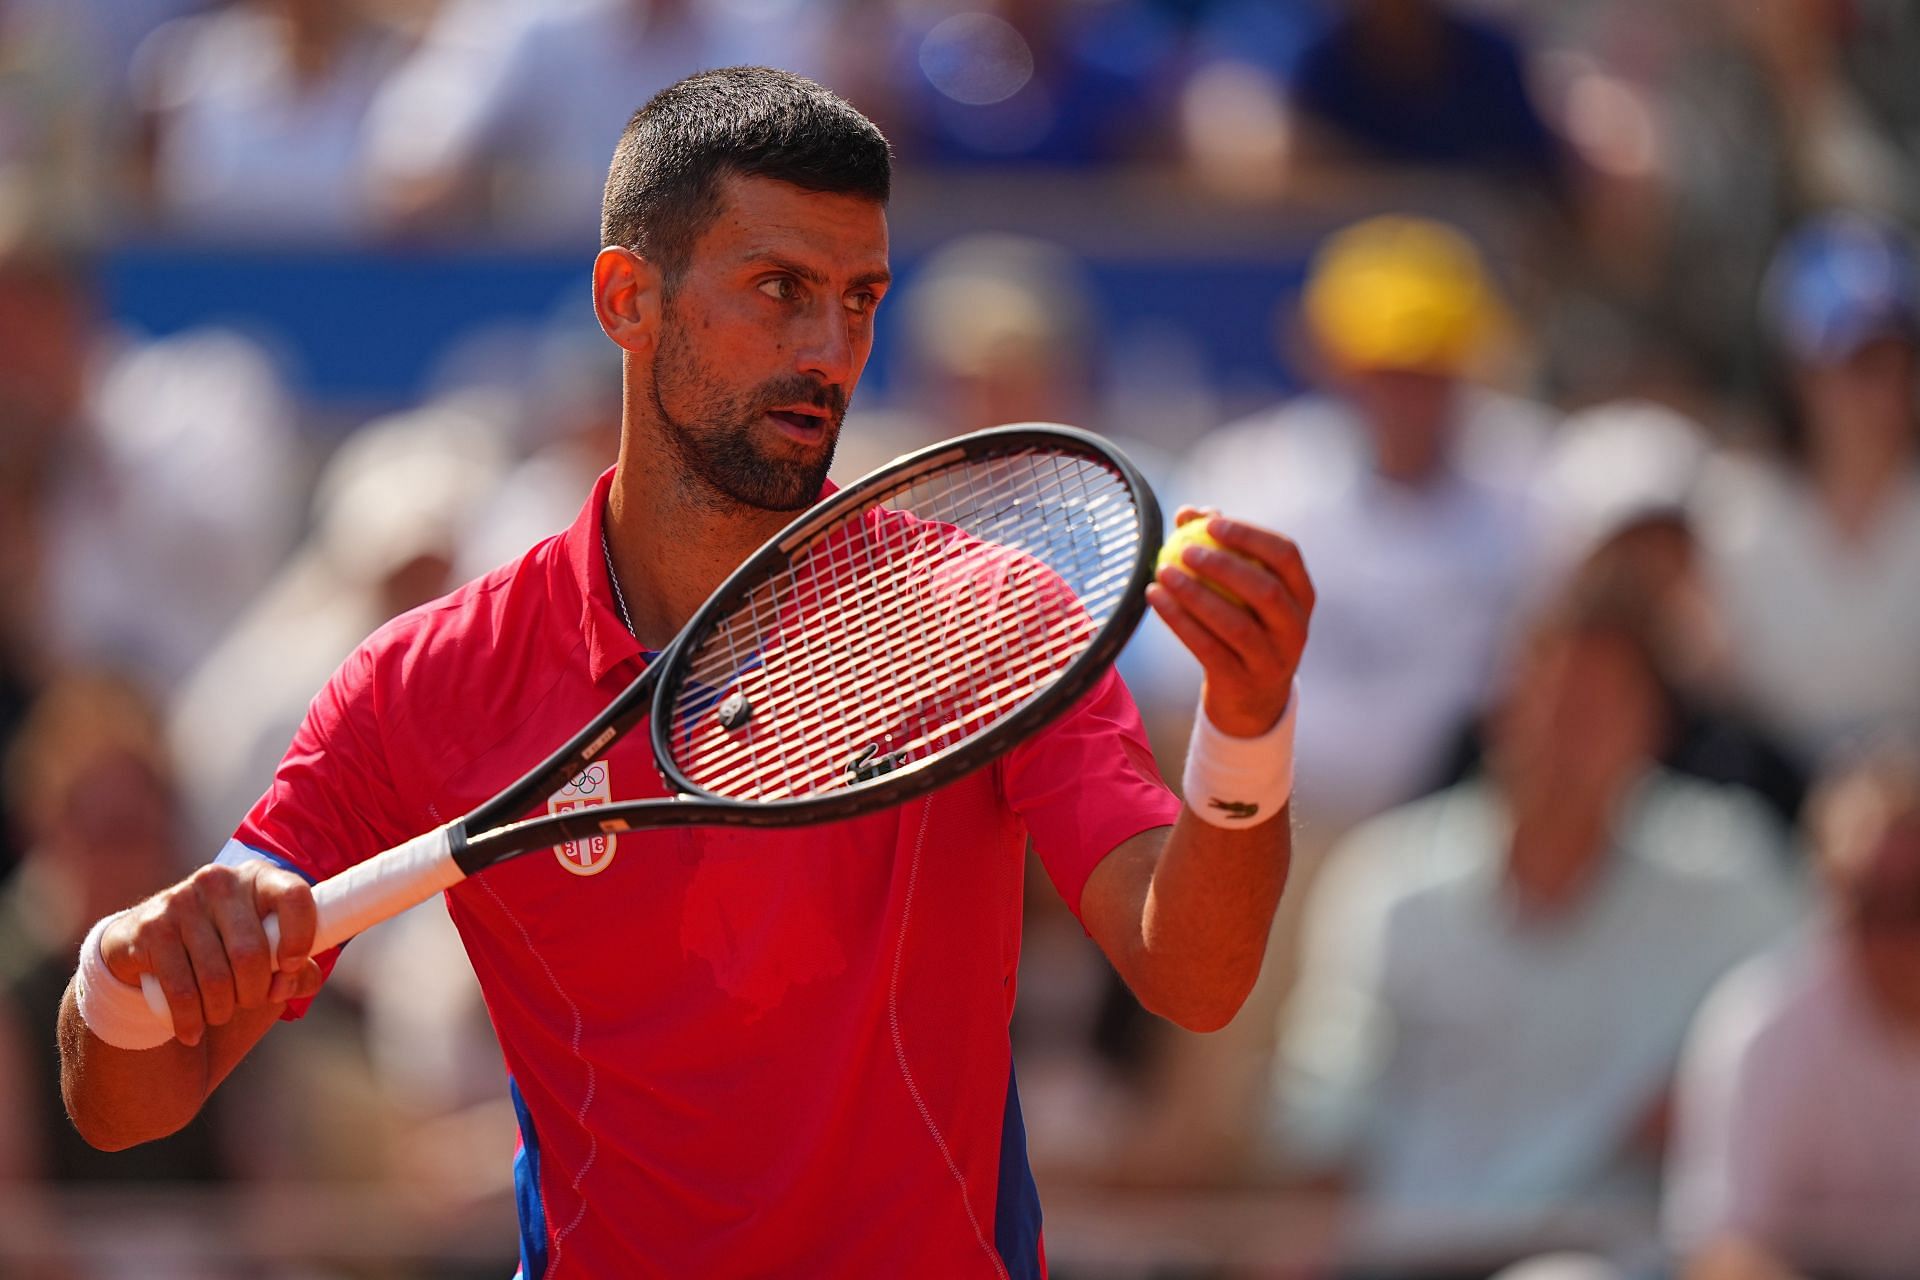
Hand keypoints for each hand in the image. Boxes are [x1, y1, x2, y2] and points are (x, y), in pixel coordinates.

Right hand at [100, 861, 321, 1046]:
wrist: (148, 944)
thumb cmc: (224, 949)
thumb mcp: (266, 951)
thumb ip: (298, 969)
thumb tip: (293, 981)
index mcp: (258, 877)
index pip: (294, 896)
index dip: (300, 937)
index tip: (291, 967)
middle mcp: (220, 881)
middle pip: (251, 952)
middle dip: (255, 992)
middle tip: (249, 1002)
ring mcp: (181, 901)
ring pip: (215, 976)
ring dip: (222, 1010)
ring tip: (220, 1015)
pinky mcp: (151, 928)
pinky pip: (181, 988)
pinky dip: (190, 1019)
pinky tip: (192, 1032)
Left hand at [1147, 508, 1312, 736]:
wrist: (1251, 699)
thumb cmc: (1244, 625)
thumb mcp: (1241, 591)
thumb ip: (1220, 548)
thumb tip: (1190, 511)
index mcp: (1302, 595)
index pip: (1286, 555)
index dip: (1250, 535)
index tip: (1212, 522)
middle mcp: (1295, 627)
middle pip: (1266, 590)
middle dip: (1224, 565)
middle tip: (1184, 549)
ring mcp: (1273, 659)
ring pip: (1236, 624)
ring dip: (1195, 595)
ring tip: (1163, 571)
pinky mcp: (1243, 682)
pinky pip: (1208, 648)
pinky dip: (1180, 621)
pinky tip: (1156, 599)